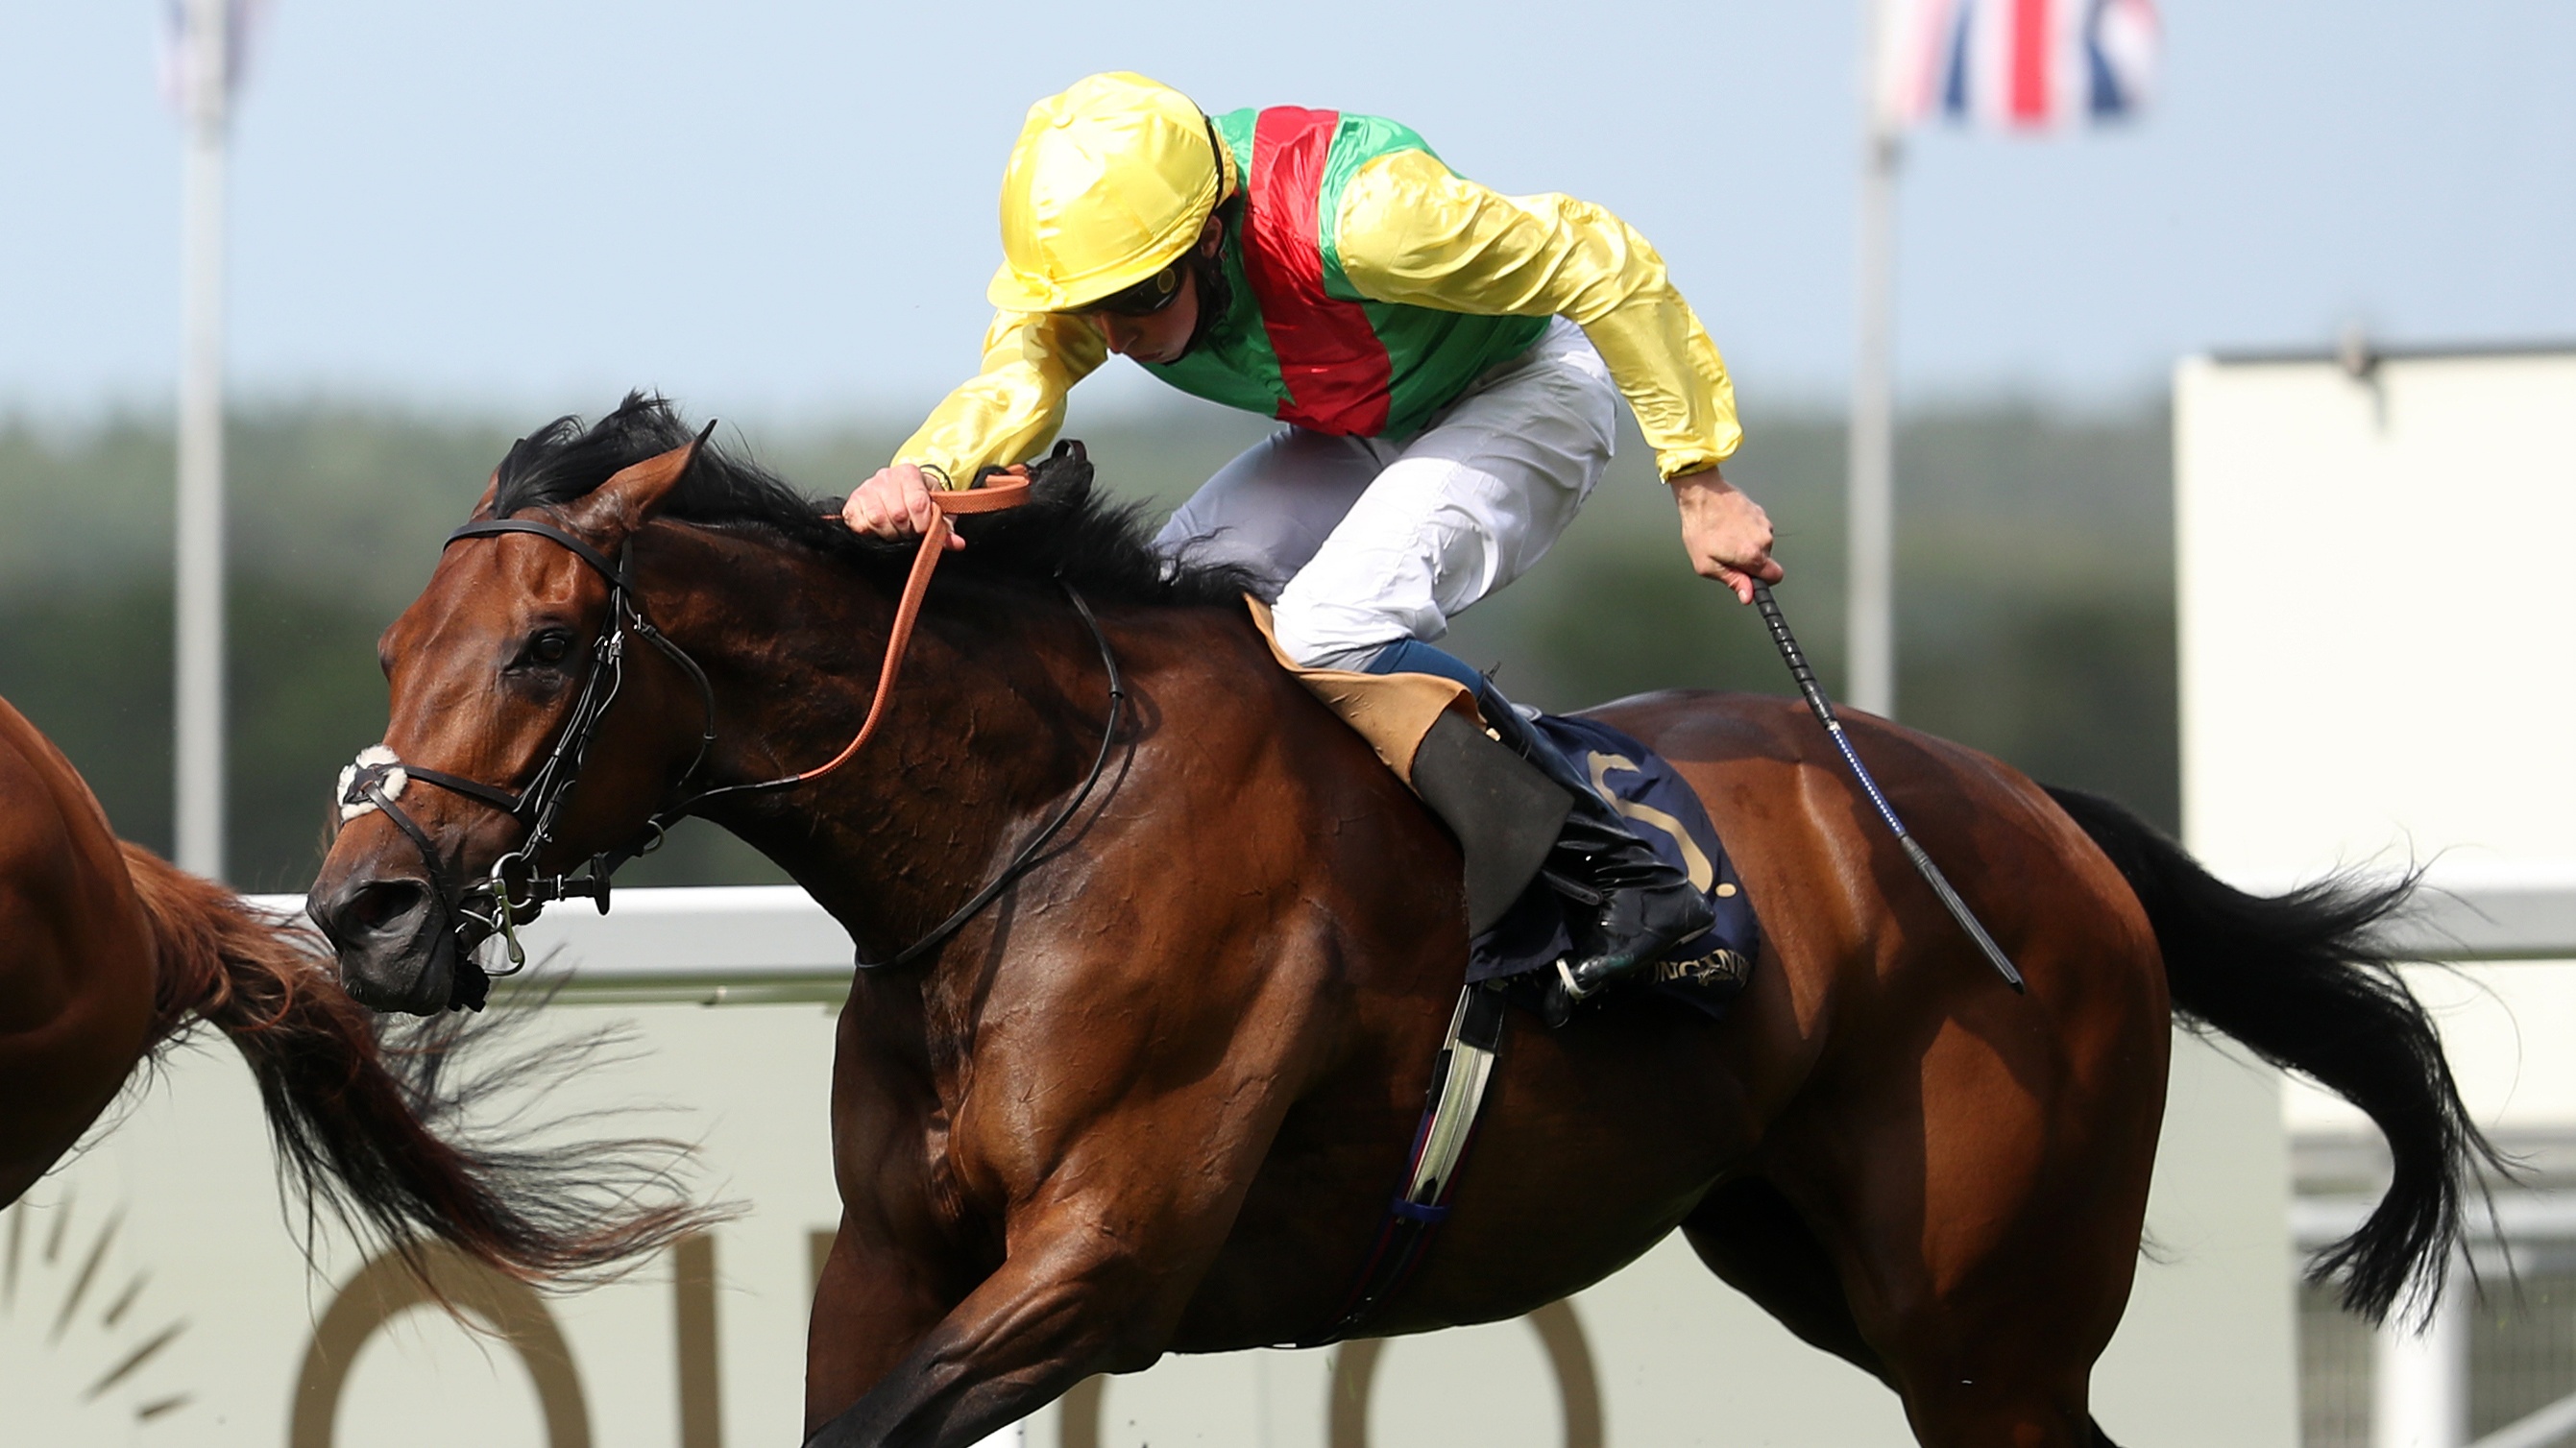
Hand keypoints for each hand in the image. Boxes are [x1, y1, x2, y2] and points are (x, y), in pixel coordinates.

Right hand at [843, 464, 962, 550]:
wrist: (900, 489)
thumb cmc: (920, 499)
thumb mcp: (938, 509)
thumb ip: (946, 527)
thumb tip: (956, 544)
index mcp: (909, 473)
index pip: (917, 503)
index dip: (923, 524)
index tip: (924, 530)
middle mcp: (886, 477)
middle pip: (897, 514)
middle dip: (906, 531)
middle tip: (910, 532)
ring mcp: (867, 488)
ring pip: (877, 519)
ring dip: (889, 533)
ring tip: (896, 530)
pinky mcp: (853, 502)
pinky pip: (858, 524)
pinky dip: (870, 532)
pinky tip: (879, 529)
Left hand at [1669, 467, 1782, 603]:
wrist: (1702, 494)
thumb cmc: (1700, 528)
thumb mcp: (1707, 564)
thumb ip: (1732, 581)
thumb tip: (1748, 596)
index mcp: (1753, 555)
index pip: (1776, 577)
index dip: (1763, 582)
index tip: (1750, 579)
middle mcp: (1764, 539)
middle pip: (1765, 561)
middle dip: (1749, 562)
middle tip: (1725, 554)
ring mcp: (1764, 523)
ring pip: (1761, 545)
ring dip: (1746, 545)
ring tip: (1724, 537)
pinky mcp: (1760, 512)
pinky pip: (1757, 530)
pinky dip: (1746, 531)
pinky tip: (1728, 525)